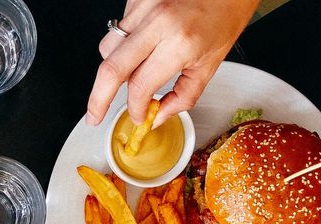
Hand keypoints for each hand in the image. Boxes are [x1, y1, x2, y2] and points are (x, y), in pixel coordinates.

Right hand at [86, 0, 258, 126]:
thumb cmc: (226, 15)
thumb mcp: (211, 63)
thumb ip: (183, 95)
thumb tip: (158, 115)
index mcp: (180, 42)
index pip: (141, 85)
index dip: (135, 107)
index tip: (138, 115)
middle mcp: (158, 22)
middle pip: (111, 69)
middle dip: (98, 99)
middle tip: (94, 116)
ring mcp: (144, 7)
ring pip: (108, 48)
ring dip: (112, 69)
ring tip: (129, 75)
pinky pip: (119, 29)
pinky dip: (124, 44)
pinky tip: (142, 45)